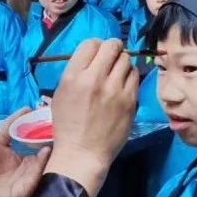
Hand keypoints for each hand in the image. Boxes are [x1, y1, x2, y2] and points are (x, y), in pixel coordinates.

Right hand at [45, 39, 138, 196]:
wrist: (83, 153)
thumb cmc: (67, 125)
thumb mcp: (61, 94)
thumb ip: (76, 72)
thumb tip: (93, 58)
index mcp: (74, 76)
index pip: (90, 43)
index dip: (95, 46)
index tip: (97, 54)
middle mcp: (95, 78)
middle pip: (112, 46)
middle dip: (112, 49)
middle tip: (111, 57)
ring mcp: (115, 89)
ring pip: (126, 59)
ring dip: (122, 62)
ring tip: (117, 73)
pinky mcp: (130, 100)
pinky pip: (135, 75)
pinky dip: (130, 76)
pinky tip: (123, 85)